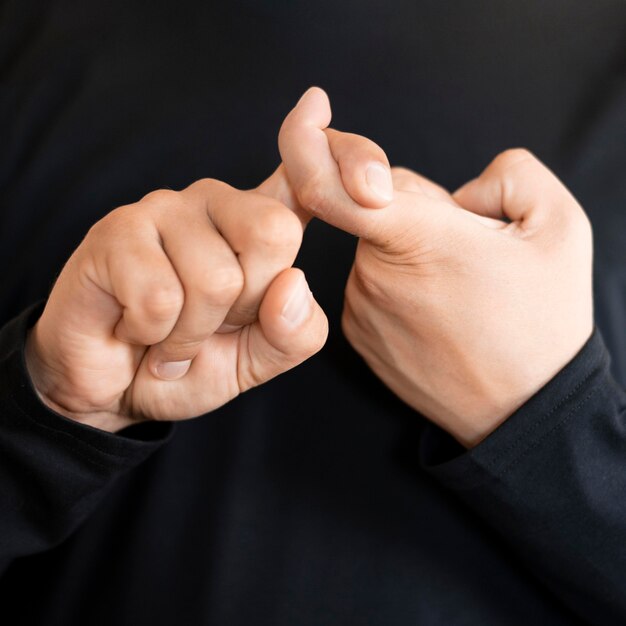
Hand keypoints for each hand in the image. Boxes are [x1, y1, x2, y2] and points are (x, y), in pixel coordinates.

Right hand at [25, 179, 327, 432]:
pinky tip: (137, 327)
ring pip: (215, 280)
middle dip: (245, 306)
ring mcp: (164, 209)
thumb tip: (293, 283)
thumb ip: (296, 332)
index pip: (301, 181)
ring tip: (169, 333)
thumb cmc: (192, 362)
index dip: (321, 149)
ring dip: (191, 335)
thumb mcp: (259, 357)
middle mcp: (216, 202)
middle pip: (274, 234)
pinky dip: (154, 335)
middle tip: (210, 321)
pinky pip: (160, 298)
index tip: (317, 102)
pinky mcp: (117, 231)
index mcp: (257, 224)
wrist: (120, 390)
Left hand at [279, 88, 592, 447]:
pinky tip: (439, 304)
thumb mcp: (557, 227)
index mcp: (417, 239)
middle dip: (412, 202)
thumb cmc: (544, 322)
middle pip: (370, 202)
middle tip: (466, 242)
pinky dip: (397, 278)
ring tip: (458, 282)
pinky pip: (369, 280)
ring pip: (372, 244)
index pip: (331, 183)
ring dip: (407, 245)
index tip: (309, 112)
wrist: (523, 411)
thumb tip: (456, 192)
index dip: (308, 144)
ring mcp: (361, 308)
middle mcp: (374, 274)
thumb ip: (507, 173)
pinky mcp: (358, 333)